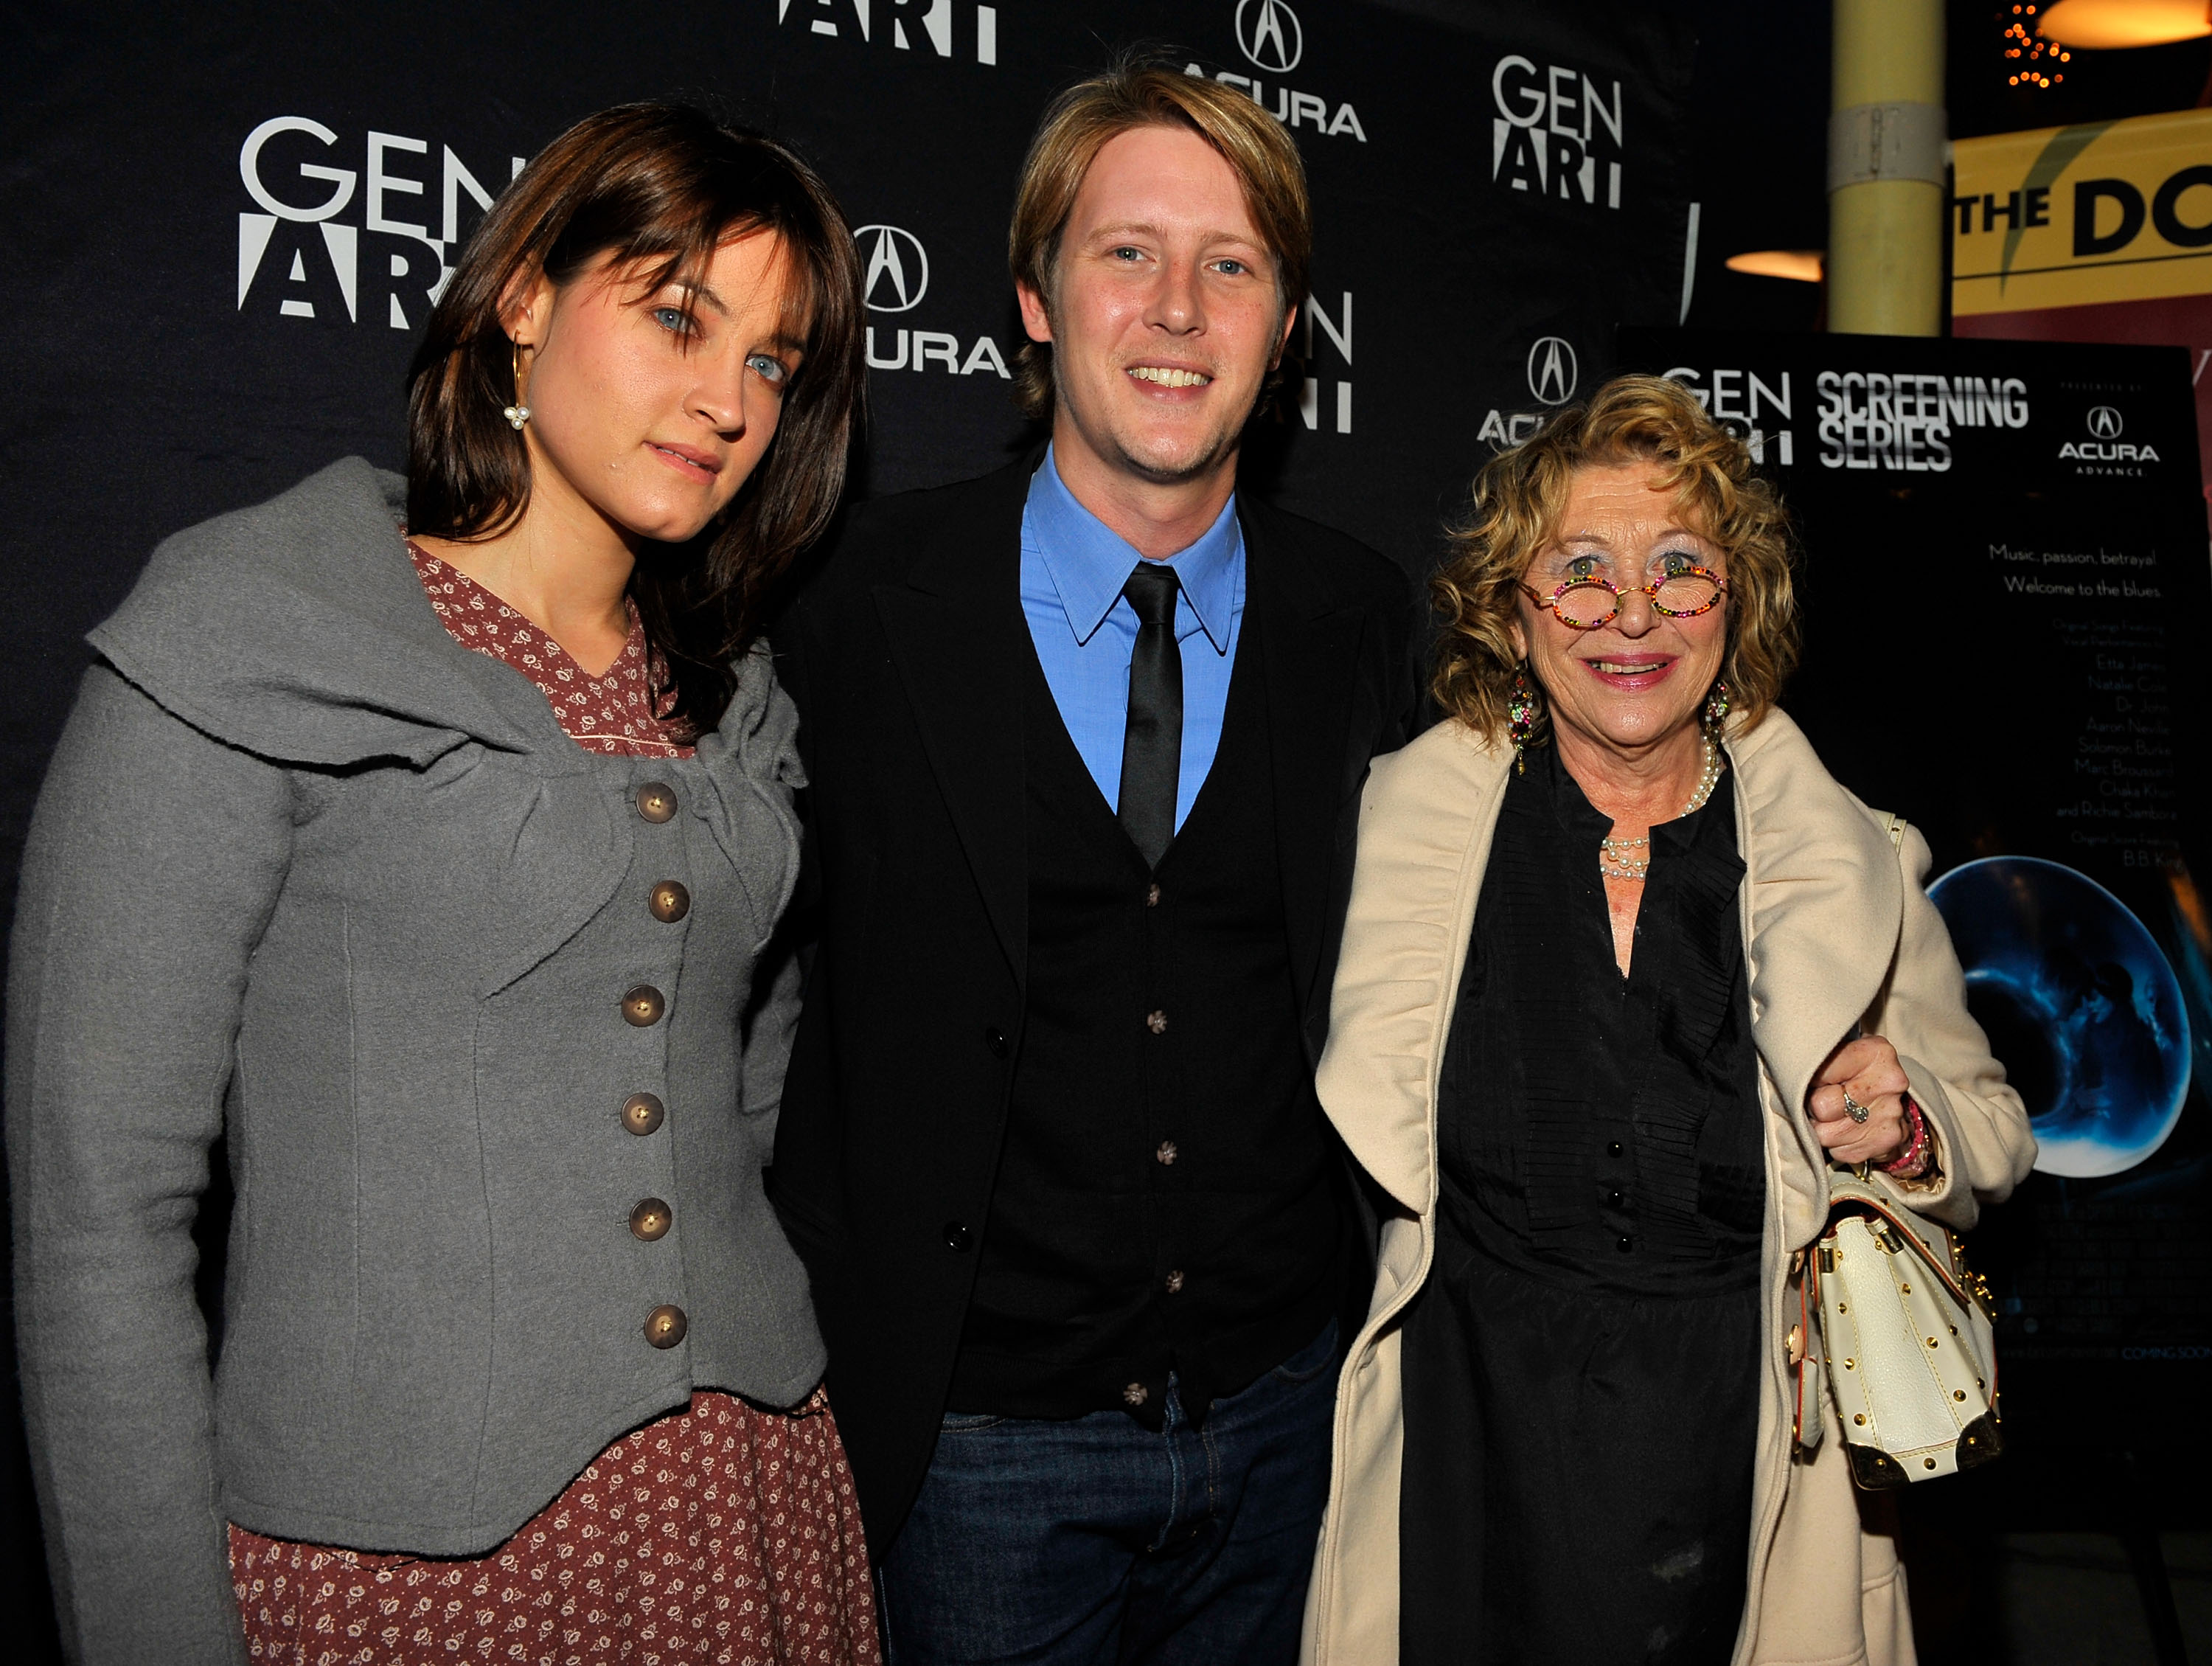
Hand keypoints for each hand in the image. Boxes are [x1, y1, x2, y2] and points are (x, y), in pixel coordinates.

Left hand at [1807, 1035, 1911, 1166]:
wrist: (1893, 1099)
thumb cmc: (1855, 1073)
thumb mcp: (1839, 1054)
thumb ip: (1816, 1062)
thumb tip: (1787, 1078)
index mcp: (1874, 1052)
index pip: (1818, 1072)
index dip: (1807, 1080)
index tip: (1812, 1080)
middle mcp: (1888, 1082)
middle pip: (1821, 1107)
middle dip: (1816, 1107)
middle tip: (1824, 1100)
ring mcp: (1891, 1113)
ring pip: (1827, 1134)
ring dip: (1825, 1129)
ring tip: (1837, 1115)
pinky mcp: (1888, 1141)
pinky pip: (1841, 1152)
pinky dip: (1839, 1144)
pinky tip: (1849, 1129)